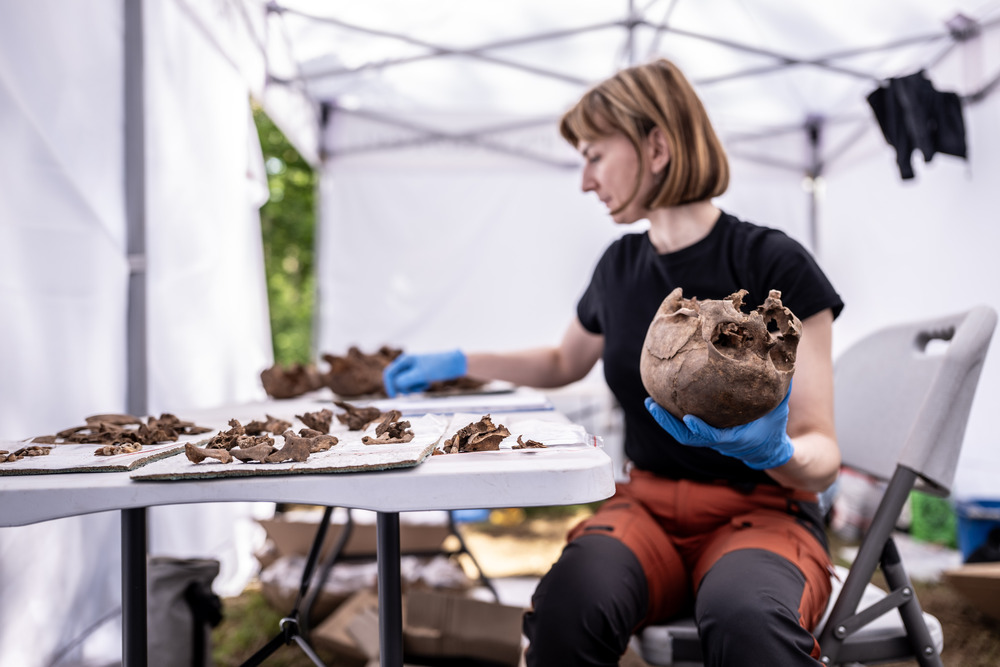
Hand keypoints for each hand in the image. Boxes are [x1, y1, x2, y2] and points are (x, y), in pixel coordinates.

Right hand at [382, 350, 466, 396]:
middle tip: (416, 389)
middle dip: (404, 387)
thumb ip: (406, 380)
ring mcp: (412, 370)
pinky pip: (412, 385)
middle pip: (395, 380)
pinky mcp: (419, 375)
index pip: (389, 373)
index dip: (389, 385)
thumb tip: (396, 385)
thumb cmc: (438, 366)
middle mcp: (407, 364)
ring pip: (404, 384)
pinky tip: (427, 383)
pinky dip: (418, 387)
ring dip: (412, 388)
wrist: (454, 364)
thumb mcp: (421, 374)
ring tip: (424, 384)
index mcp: (405, 360)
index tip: (393, 396)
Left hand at [644, 386, 793, 469]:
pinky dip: (670, 417)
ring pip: (681, 435)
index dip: (701, 429)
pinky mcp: (704, 436)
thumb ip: (781, 389)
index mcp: (735, 438)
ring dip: (664, 420)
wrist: (769, 450)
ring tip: (649, 401)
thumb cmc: (774, 427)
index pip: (714, 436)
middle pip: (687, 437)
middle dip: (668, 423)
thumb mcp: (780, 409)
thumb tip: (783, 361)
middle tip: (651, 404)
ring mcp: (709, 440)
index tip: (688, 418)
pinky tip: (659, 401)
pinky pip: (683, 429)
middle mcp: (718, 442)